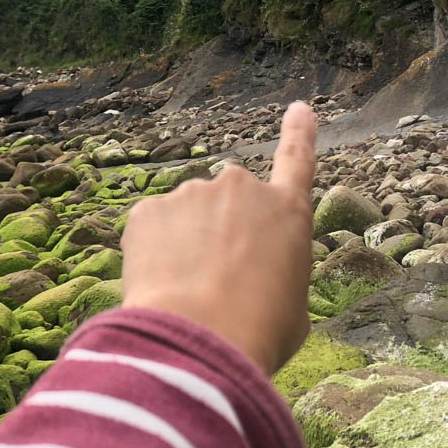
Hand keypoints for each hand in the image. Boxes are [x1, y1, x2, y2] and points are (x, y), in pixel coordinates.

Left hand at [122, 102, 316, 373]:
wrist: (201, 338)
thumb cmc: (259, 332)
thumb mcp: (292, 309)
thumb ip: (275, 276)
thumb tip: (254, 280)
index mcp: (288, 212)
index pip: (297, 161)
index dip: (298, 133)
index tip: (298, 109)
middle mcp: (242, 189)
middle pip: (229, 204)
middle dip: (220, 233)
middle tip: (216, 283)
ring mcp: (192, 194)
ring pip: (186, 219)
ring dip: (184, 246)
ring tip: (189, 294)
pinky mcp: (149, 209)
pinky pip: (151, 231)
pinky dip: (152, 255)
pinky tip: (160, 288)